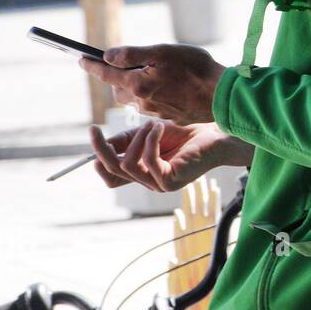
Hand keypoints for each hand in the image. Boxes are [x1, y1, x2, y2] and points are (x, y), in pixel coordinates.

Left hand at [79, 44, 224, 125]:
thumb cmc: (197, 69)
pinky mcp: (168, 116)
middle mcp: (141, 101)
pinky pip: (152, 105)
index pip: (106, 73)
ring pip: (135, 98)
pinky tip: (171, 87)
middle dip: (119, 77)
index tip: (81, 59)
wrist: (222, 96)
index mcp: (137, 83)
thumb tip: (108, 55)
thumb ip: (132, 54)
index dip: (92, 65)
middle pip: (119, 88)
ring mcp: (154, 111)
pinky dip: (154, 95)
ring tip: (157, 75)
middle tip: (132, 64)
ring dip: (138, 86)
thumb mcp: (164, 52)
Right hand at [88, 121, 252, 192]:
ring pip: (127, 165)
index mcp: (142, 172)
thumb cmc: (186, 133)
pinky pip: (147, 162)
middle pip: (110, 173)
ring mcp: (159, 185)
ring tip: (150, 124)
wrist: (216, 135)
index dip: (98, 156)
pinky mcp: (170, 182)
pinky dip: (149, 141)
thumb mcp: (148, 133)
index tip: (93, 131)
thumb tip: (103, 143)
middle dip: (102, 149)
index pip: (109, 175)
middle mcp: (148, 182)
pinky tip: (158, 128)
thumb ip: (126, 140)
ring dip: (134, 139)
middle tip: (95, 129)